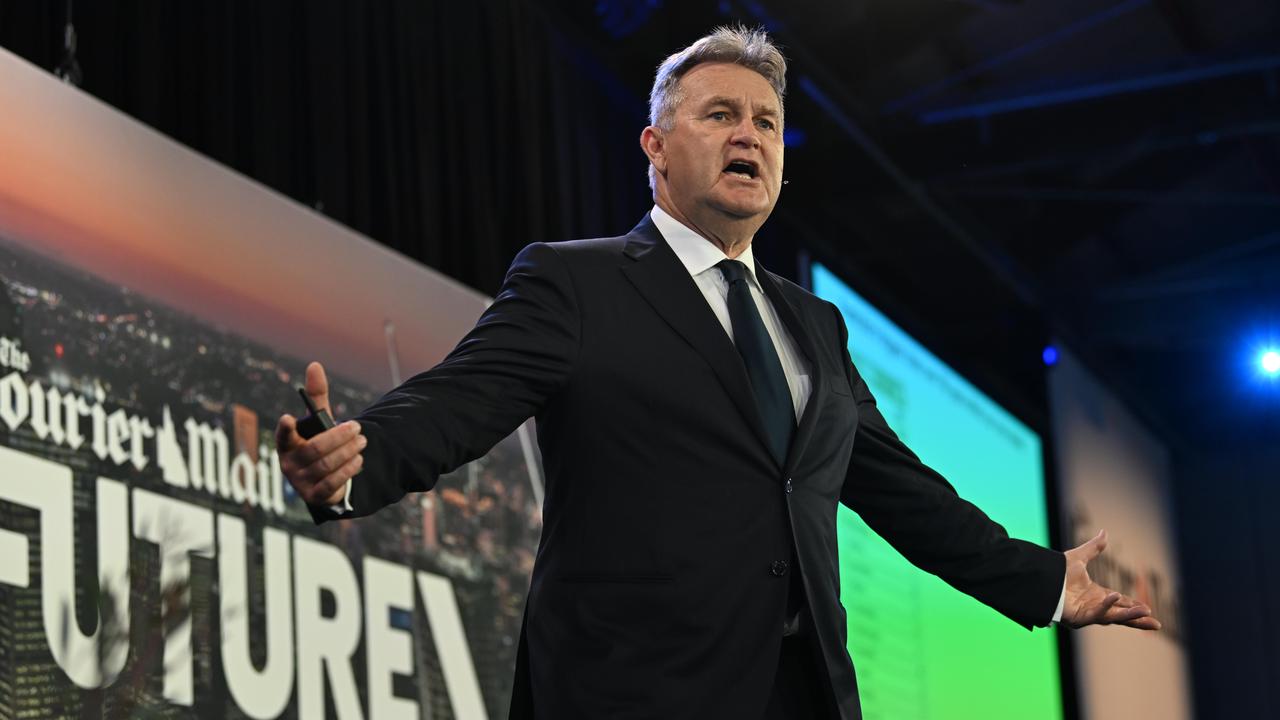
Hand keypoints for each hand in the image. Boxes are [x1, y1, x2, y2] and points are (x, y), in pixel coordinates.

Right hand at [274, 362, 365, 506]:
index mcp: (286, 444)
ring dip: (348, 452)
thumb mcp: (318, 422)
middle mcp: (288, 464)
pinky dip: (348, 470)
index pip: (283, 436)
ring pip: (326, 465)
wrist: (326, 478)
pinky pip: (332, 483)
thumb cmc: (318, 443)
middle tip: (357, 428)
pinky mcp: (314, 496)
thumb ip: (317, 397)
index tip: (288, 418)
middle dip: (339, 437)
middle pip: (315, 449)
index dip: (285, 428)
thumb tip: (315, 365)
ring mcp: (299, 482)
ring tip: (362, 442)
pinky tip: (358, 460)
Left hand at [1062, 529, 1160, 630]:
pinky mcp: (1078, 618)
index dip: (1133, 606)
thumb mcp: (1079, 558)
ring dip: (1129, 615)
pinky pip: (1095, 613)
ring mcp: (1087, 613)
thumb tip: (1104, 532)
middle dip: (1137, 619)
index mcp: (1096, 595)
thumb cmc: (1056, 572)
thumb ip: (1094, 547)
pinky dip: (1106, 605)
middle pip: (1121, 615)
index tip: (1148, 609)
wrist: (1039, 579)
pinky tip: (1116, 596)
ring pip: (1112, 617)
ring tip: (1146, 613)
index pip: (1120, 603)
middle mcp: (1094, 606)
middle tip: (1156, 625)